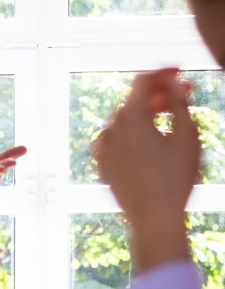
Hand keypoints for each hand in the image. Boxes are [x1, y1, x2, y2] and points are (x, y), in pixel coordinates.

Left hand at [92, 67, 198, 272]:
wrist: (153, 218)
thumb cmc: (176, 177)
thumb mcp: (187, 135)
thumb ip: (179, 103)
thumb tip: (173, 84)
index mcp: (131, 117)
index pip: (143, 81)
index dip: (162, 72)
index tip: (179, 71)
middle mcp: (111, 128)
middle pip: (133, 100)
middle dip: (158, 93)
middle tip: (182, 94)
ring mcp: (103, 147)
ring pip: (124, 120)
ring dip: (145, 113)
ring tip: (167, 117)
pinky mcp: (102, 164)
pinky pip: (116, 140)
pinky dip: (131, 133)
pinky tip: (148, 139)